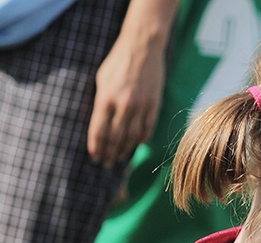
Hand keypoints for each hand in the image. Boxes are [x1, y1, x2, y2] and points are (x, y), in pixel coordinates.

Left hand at [86, 16, 169, 165]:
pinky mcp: (154, 106)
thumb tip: (101, 126)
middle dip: (108, 153)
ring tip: (117, 158)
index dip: (96, 147)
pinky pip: (147, 129)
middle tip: (104, 164)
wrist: (143, 48)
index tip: (94, 157)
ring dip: (124, 150)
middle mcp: (123, 105)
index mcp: (106, 98)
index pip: (99, 131)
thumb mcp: (102, 80)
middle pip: (115, 138)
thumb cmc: (118, 62)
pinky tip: (135, 145)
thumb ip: (101, 103)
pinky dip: (140, 140)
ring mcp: (141, 107)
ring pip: (132, 137)